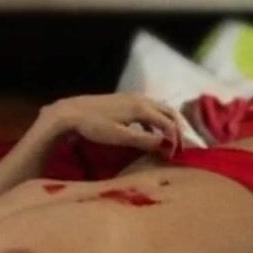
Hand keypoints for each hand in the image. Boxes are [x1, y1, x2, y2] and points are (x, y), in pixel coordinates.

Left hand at [41, 93, 181, 157]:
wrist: (71, 112)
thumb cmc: (94, 126)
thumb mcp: (119, 137)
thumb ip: (143, 141)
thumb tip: (166, 145)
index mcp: (141, 108)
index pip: (168, 123)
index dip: (175, 139)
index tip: (175, 155)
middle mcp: (140, 99)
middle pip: (168, 111)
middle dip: (178, 128)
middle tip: (181, 145)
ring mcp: (132, 97)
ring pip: (158, 108)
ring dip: (167, 123)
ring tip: (170, 140)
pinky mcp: (123, 100)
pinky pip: (148, 109)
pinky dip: (155, 120)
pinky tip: (150, 132)